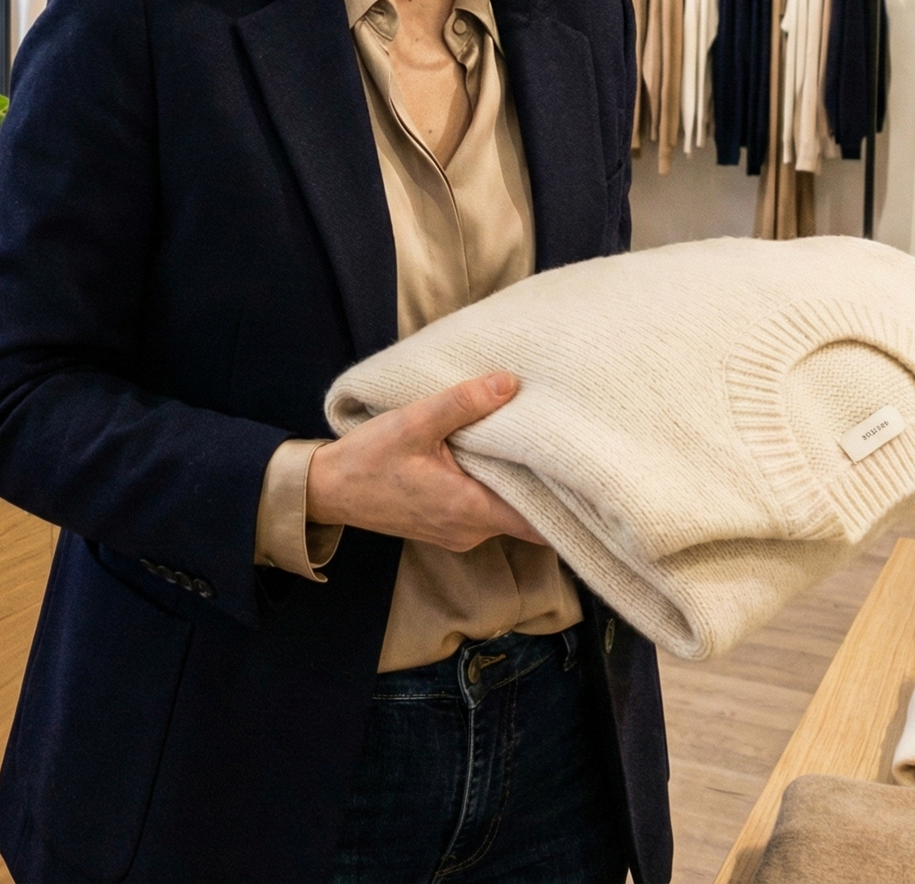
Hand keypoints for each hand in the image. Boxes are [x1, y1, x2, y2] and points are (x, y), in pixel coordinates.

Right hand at [307, 371, 546, 552]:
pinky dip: (496, 488)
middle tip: (567, 447)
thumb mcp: (414, 423)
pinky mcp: (447, 525)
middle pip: (527, 516)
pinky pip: (485, 510)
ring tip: (534, 444)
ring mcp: (458, 532)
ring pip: (506, 512)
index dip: (567, 502)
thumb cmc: (368, 460)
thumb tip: (510, 383)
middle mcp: (470, 530)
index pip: (539, 522)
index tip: (586, 472)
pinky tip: (498, 457)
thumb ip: (462, 403)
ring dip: (518, 484)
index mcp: (469, 510)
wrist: (328, 491)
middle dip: (546, 484)